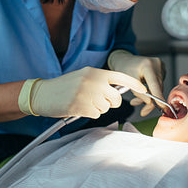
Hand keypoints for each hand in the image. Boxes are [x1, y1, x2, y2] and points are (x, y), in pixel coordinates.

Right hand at [18, 67, 145, 118]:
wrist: (43, 93)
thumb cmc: (64, 86)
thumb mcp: (83, 77)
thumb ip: (100, 81)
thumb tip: (119, 89)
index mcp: (95, 72)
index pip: (121, 77)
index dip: (135, 84)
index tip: (145, 89)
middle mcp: (93, 82)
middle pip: (116, 98)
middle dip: (111, 102)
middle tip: (98, 100)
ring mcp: (86, 94)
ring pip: (106, 108)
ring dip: (98, 108)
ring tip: (84, 102)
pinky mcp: (80, 106)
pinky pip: (95, 114)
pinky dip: (89, 113)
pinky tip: (79, 107)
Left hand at [108, 50, 165, 115]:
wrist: (124, 60)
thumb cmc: (124, 68)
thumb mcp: (128, 82)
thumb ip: (139, 93)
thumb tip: (150, 103)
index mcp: (147, 65)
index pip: (155, 84)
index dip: (158, 97)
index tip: (162, 107)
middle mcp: (156, 64)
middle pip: (157, 88)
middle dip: (150, 101)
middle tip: (144, 111)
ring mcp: (160, 66)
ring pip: (158, 88)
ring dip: (149, 97)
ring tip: (136, 101)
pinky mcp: (161, 69)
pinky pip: (158, 84)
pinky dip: (151, 90)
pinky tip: (143, 91)